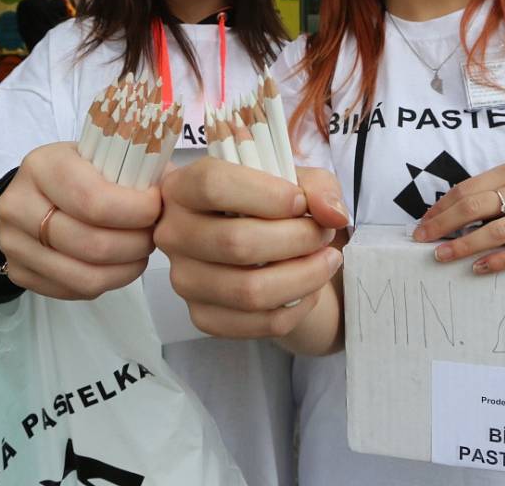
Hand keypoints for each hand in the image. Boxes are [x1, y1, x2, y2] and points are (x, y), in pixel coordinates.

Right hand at [0, 142, 159, 298]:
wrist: (32, 194)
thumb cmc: (80, 171)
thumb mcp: (104, 155)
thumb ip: (140, 168)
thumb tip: (177, 189)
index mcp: (43, 165)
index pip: (94, 200)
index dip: (136, 211)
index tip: (157, 207)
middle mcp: (18, 204)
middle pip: (92, 243)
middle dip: (137, 243)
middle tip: (155, 234)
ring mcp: (13, 243)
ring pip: (85, 275)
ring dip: (127, 267)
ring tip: (142, 250)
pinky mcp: (19, 272)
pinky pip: (75, 289)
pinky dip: (108, 281)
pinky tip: (120, 263)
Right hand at [154, 158, 348, 343]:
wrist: (266, 246)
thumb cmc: (275, 204)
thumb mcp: (299, 181)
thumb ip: (319, 187)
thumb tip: (332, 214)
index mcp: (184, 186)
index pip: (213, 186)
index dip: (266, 194)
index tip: (300, 201)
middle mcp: (173, 233)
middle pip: (235, 242)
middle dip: (297, 239)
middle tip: (324, 233)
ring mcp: (184, 279)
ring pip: (249, 290)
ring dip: (303, 276)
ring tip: (327, 260)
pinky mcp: (202, 316)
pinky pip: (257, 322)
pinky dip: (296, 306)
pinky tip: (309, 286)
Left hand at [413, 161, 504, 273]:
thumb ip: (498, 188)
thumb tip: (459, 207)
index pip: (466, 189)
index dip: (441, 207)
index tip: (423, 222)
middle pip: (473, 207)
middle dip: (442, 224)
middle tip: (421, 240)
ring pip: (494, 231)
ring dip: (463, 245)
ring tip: (441, 256)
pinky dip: (500, 259)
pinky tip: (479, 268)